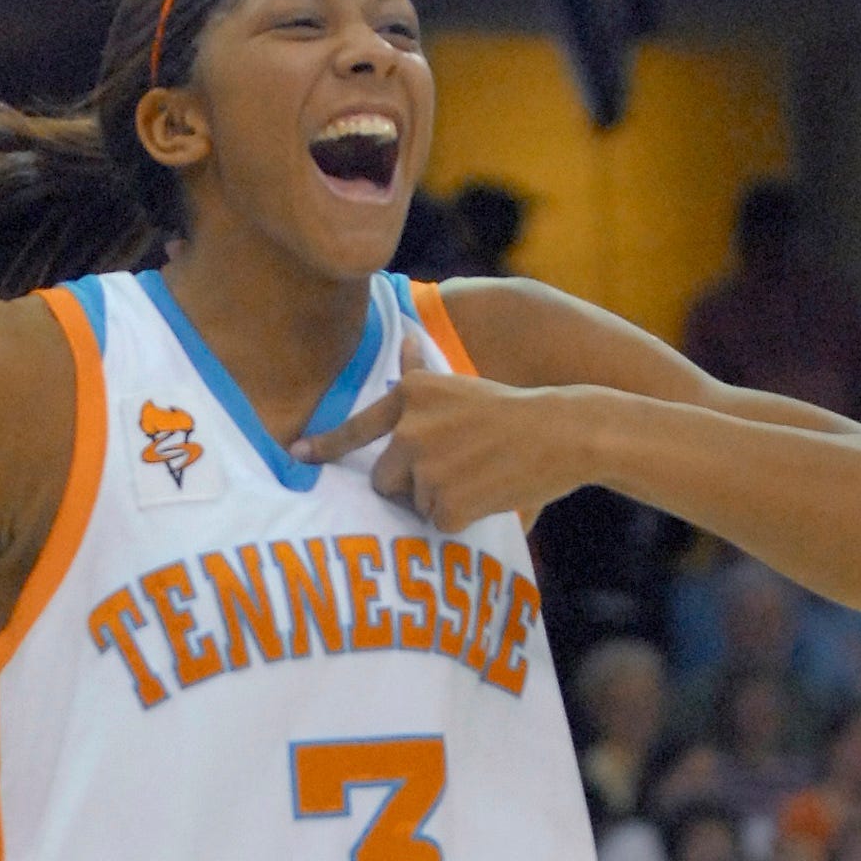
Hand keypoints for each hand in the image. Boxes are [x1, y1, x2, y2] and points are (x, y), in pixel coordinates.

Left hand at [292, 332, 583, 531]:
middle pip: (382, 480)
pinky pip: (436, 524)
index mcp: (411, 396)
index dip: (326, 445)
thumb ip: (424, 375)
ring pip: (412, 504)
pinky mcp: (444, 502)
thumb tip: (406, 336)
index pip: (359, 427)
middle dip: (408, 486)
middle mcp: (409, 428)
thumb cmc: (516, 412)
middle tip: (453, 473)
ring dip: (438, 501)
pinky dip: (461, 519)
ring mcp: (425, 467)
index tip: (296, 454)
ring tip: (479, 477)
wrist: (564, 432)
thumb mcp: (462, 385)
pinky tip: (487, 494)